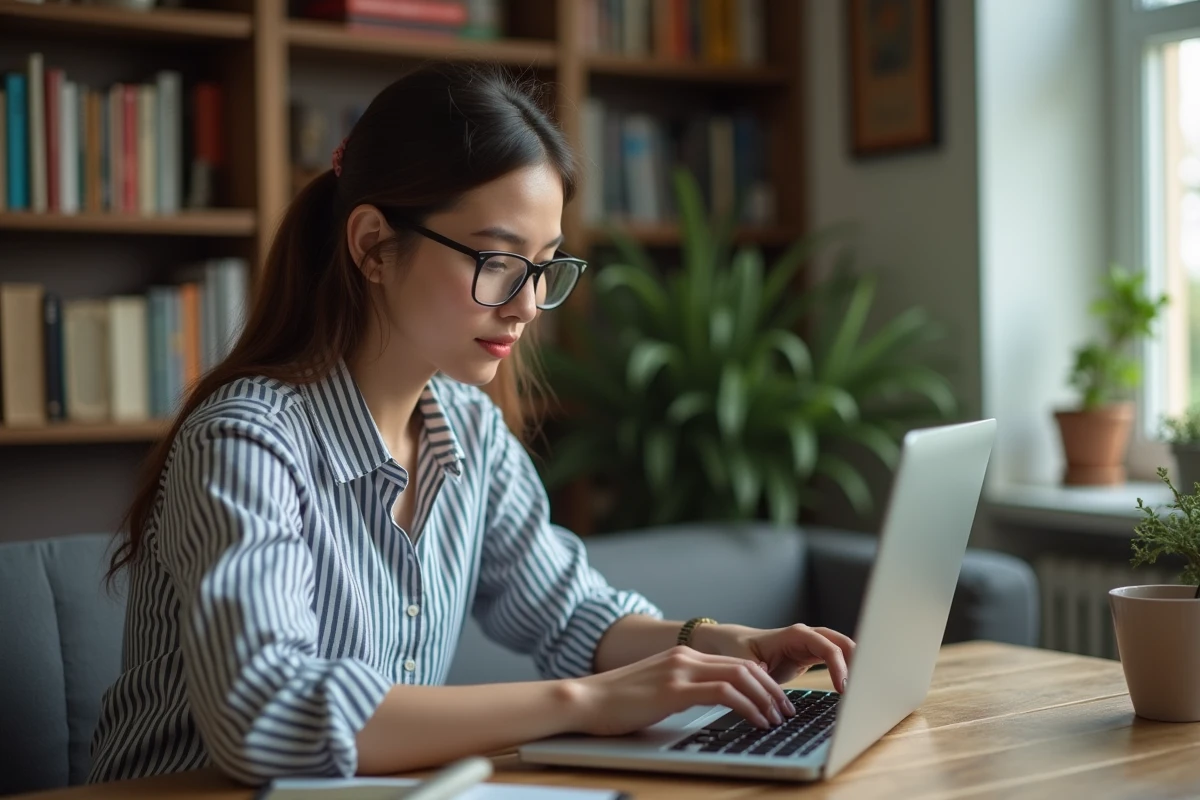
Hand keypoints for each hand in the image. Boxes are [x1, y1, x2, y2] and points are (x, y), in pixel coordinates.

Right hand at [563, 646, 797, 736]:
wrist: (585, 700)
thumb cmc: (616, 702)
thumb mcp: (658, 690)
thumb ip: (684, 689)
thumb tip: (713, 705)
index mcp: (683, 656)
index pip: (736, 663)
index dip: (764, 682)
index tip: (777, 702)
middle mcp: (685, 657)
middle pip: (745, 666)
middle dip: (773, 690)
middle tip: (786, 712)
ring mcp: (680, 671)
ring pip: (740, 676)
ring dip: (765, 699)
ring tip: (776, 719)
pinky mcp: (674, 689)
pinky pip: (723, 693)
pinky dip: (747, 706)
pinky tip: (755, 721)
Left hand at [691, 622, 854, 691]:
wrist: (729, 644)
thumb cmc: (735, 650)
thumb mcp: (745, 664)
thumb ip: (761, 676)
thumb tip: (772, 694)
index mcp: (793, 634)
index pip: (826, 645)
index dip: (838, 665)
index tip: (844, 687)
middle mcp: (806, 636)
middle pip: (841, 642)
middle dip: (857, 661)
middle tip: (865, 687)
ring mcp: (810, 644)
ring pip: (842, 649)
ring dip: (856, 665)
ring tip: (865, 689)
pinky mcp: (811, 656)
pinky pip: (835, 659)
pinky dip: (847, 670)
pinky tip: (853, 688)